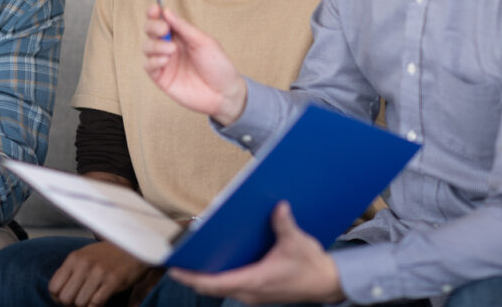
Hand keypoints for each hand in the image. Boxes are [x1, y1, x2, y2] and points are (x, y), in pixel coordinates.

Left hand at [48, 241, 149, 306]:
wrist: (134, 247)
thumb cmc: (108, 254)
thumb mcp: (85, 255)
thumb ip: (71, 270)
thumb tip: (58, 292)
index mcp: (74, 258)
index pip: (53, 287)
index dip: (58, 298)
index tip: (68, 298)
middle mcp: (84, 264)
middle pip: (65, 298)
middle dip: (72, 304)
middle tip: (82, 300)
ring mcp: (99, 272)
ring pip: (80, 303)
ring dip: (86, 305)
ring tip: (93, 298)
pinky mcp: (113, 281)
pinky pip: (96, 303)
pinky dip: (96, 306)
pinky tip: (101, 299)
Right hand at [142, 6, 247, 125]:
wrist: (224, 93)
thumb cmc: (218, 65)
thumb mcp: (203, 41)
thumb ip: (183, 27)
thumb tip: (166, 11)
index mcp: (181, 35)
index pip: (162, 20)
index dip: (154, 13)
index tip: (154, 9)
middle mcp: (170, 47)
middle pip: (150, 31)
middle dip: (153, 26)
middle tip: (164, 30)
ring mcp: (165, 63)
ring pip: (147, 47)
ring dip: (156, 45)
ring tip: (172, 50)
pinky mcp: (162, 79)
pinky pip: (148, 66)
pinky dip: (153, 61)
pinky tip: (165, 61)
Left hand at [169, 202, 345, 304]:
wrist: (327, 283)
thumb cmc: (312, 266)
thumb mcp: (297, 242)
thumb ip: (284, 224)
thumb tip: (277, 206)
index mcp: (255, 280)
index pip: (215, 282)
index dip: (192, 276)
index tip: (174, 269)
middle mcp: (250, 292)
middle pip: (211, 287)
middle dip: (192, 276)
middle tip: (175, 262)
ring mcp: (254, 295)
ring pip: (220, 289)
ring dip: (205, 278)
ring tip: (190, 261)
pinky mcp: (258, 293)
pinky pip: (231, 287)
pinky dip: (218, 277)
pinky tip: (215, 263)